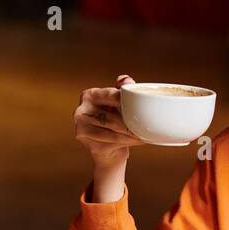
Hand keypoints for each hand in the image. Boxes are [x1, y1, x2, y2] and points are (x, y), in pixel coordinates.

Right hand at [74, 74, 143, 201]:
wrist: (107, 149)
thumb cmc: (114, 120)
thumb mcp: (118, 103)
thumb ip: (122, 89)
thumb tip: (126, 80)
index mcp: (89, 95)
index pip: (111, 96)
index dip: (128, 102)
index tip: (142, 108)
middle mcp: (81, 110)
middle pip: (112, 117)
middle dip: (132, 123)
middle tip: (147, 126)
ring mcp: (82, 128)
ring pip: (113, 132)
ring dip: (131, 135)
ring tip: (145, 134)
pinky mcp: (88, 144)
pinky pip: (112, 143)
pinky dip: (127, 142)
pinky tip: (137, 141)